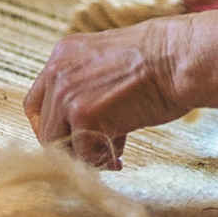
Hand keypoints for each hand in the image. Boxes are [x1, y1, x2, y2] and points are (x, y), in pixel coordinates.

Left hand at [23, 18, 192, 169]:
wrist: (181, 57)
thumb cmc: (161, 62)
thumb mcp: (110, 65)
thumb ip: (88, 88)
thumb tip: (83, 127)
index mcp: (62, 54)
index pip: (36, 101)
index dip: (51, 126)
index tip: (70, 140)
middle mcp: (57, 71)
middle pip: (44, 126)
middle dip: (69, 146)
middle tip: (97, 154)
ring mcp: (66, 92)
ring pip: (57, 143)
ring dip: (84, 156)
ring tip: (112, 158)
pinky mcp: (83, 114)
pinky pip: (82, 153)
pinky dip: (100, 161)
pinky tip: (120, 158)